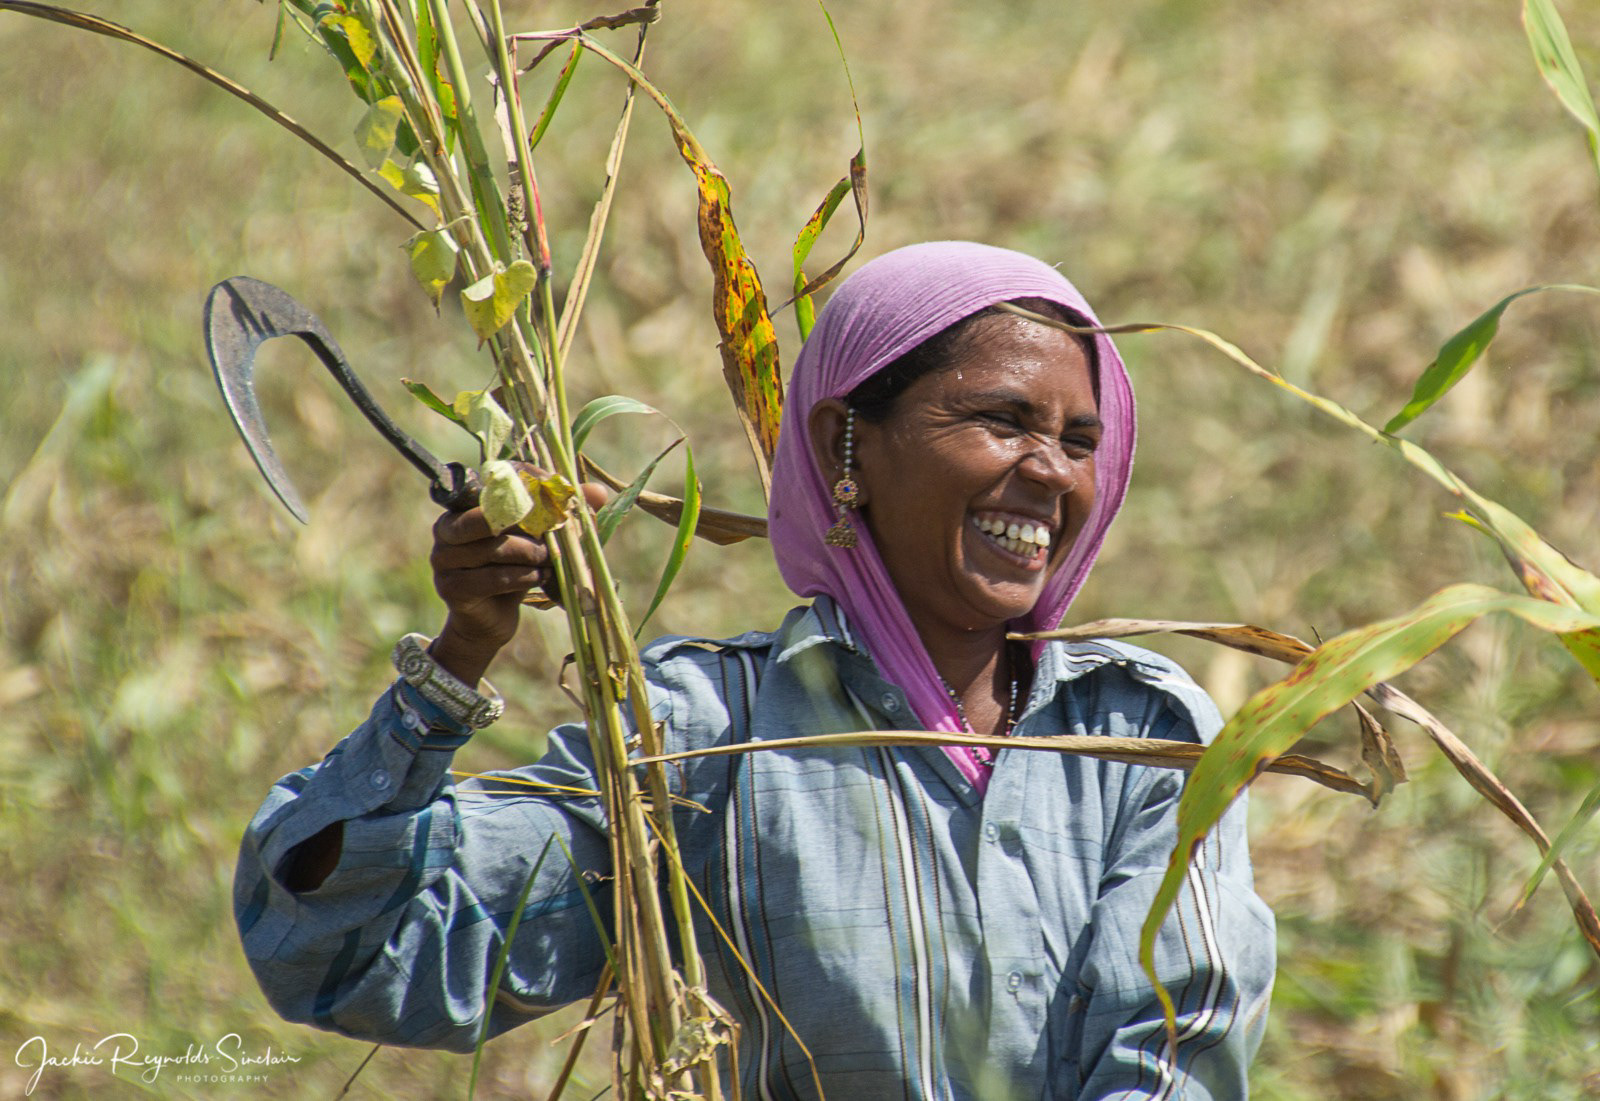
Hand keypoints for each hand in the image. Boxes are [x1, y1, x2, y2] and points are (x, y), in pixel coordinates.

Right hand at [428, 468, 607, 683]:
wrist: (492, 618)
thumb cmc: (516, 568)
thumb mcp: (539, 538)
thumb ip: (564, 513)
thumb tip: (600, 491)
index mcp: (465, 504)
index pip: (496, 482)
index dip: (532, 486)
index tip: (561, 498)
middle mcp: (447, 527)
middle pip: (488, 515)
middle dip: (528, 523)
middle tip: (554, 533)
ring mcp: (444, 558)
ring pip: (494, 548)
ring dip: (530, 554)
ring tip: (549, 560)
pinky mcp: (452, 588)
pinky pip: (493, 578)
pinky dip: (522, 577)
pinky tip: (539, 578)